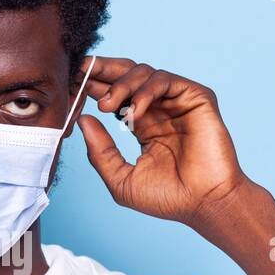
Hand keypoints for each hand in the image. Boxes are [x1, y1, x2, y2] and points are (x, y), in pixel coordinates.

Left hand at [77, 57, 249, 230]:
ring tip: (107, 105)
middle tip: (80, 73)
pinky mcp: (196, 98)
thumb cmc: (167, 198)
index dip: (93, 86)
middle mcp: (159, 109)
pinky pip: (166, 80)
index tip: (71, 83)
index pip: (114, 95)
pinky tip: (132, 112)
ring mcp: (177, 102)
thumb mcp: (120, 178)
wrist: (203, 204)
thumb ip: (100, 151)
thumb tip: (82, 119)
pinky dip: (145, 91)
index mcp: (142, 125)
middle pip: (127, 74)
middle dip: (102, 70)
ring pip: (144, 73)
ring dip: (120, 84)